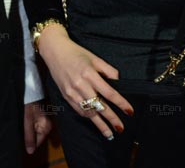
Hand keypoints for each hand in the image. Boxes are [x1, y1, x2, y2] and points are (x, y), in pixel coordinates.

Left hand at [23, 100, 51, 153]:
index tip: (24, 132)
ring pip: (36, 132)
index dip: (29, 140)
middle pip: (37, 137)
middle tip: (25, 124)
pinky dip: (31, 125)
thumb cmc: (29, 105)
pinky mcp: (43, 118)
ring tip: (26, 120)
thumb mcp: (27, 122)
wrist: (30, 92)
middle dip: (30, 134)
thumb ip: (29, 137)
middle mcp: (48, 126)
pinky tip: (28, 119)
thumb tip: (30, 152)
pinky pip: (36, 126)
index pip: (38, 142)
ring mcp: (46, 122)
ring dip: (30, 129)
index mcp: (46, 127)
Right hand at [37, 25, 133, 139]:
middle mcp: (80, 85)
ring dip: (100, 124)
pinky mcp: (66, 96)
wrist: (55, 51)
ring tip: (109, 133)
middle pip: (99, 106)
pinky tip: (95, 121)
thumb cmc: (76, 52)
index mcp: (89, 73)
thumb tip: (119, 82)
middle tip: (121, 128)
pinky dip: (88, 117)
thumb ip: (108, 70)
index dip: (120, 103)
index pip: (109, 93)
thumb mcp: (94, 58)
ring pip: (88, 112)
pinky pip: (79, 110)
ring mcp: (72, 92)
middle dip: (111, 119)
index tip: (129, 111)